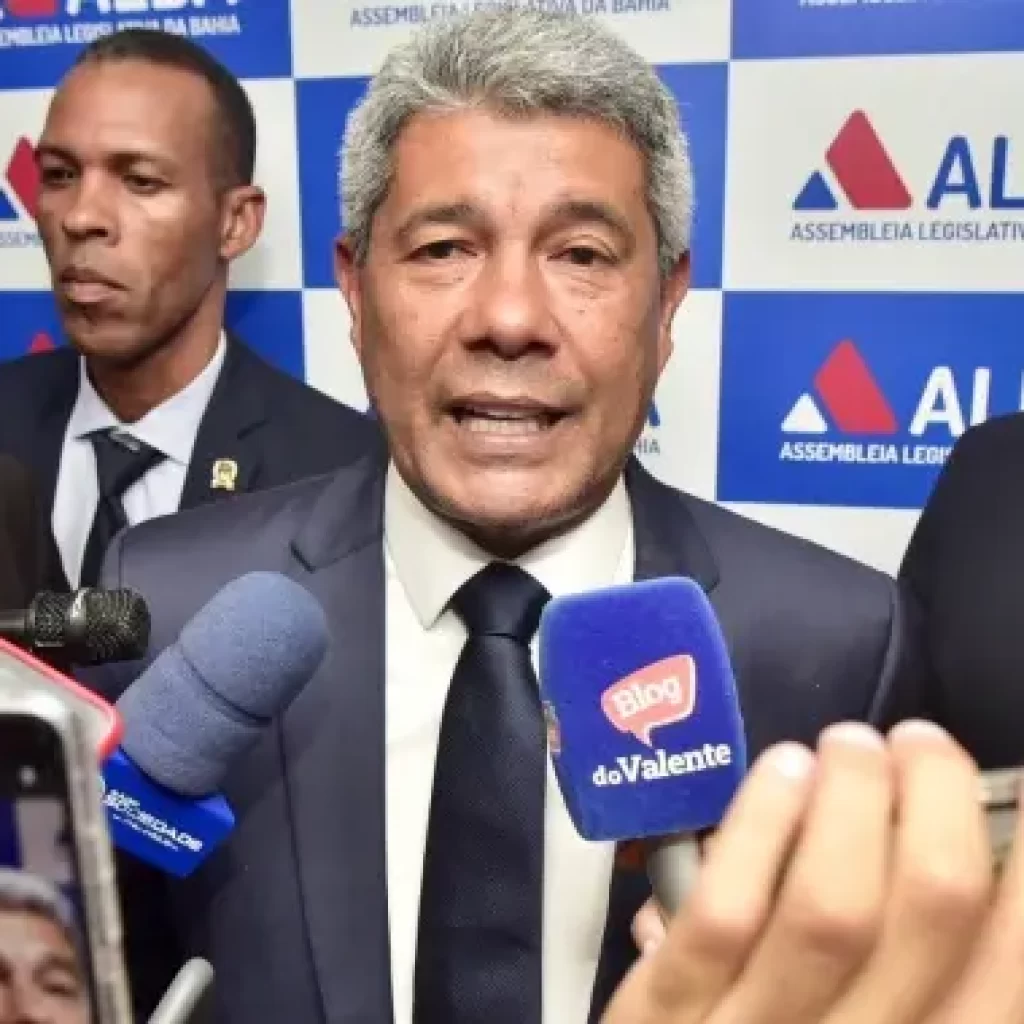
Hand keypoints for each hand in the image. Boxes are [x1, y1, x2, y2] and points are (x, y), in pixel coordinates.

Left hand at [604, 719, 1021, 1023]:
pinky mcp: (670, 1013)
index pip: (1013, 964)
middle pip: (932, 910)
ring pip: (830, 907)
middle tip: (918, 742)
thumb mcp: (872, 1017)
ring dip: (850, 799)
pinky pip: (724, 914)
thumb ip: (912, 961)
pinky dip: (760, 827)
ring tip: (850, 743)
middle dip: (936, 798)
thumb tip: (953, 837)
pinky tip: (783, 770)